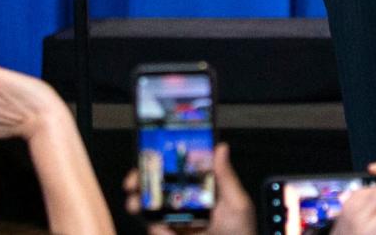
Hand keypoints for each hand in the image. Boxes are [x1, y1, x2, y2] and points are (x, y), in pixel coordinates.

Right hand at [123, 143, 255, 234]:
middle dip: (140, 179)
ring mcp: (176, 220)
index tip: (149, 154)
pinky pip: (155, 228)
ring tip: (135, 203)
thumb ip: (226, 177)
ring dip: (137, 202)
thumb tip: (220, 148)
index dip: (161, 160)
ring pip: (148, 207)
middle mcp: (185, 202)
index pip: (177, 169)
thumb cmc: (241, 233)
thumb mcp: (237, 203)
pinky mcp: (169, 234)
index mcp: (200, 189)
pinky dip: (153, 227)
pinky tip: (161, 227)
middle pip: (156, 185)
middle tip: (134, 181)